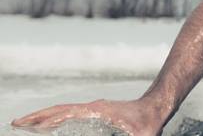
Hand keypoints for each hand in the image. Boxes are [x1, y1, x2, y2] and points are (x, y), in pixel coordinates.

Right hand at [11, 98, 166, 135]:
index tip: (30, 126)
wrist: (158, 105)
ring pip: (63, 109)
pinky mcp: (97, 110)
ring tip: (25, 123)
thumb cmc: (151, 121)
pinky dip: (56, 116)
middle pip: (59, 109)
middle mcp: (93, 106)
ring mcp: (94, 107)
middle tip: (16, 123)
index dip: (49, 119)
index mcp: (99, 111)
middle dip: (37, 116)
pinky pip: (70, 112)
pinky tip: (49, 124)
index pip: (67, 113)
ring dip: (44, 115)